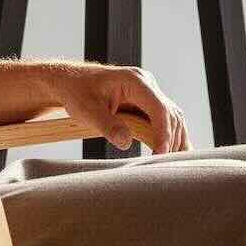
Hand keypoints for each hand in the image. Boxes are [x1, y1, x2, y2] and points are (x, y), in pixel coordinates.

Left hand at [47, 63, 188, 154]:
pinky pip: (164, 120)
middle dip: (172, 140)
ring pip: (172, 117)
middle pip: (170, 114)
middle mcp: (146, 84)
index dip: (163, 132)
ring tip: (174, 163)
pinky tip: (173, 154)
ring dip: (176, 140)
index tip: (160, 153)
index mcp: (134, 81)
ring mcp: (148, 92)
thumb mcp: (86, 110)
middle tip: (167, 164)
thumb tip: (126, 142)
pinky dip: (170, 137)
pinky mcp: (146, 103)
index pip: (159, 108)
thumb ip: (107, 125)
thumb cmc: (76, 92)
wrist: (69, 83)